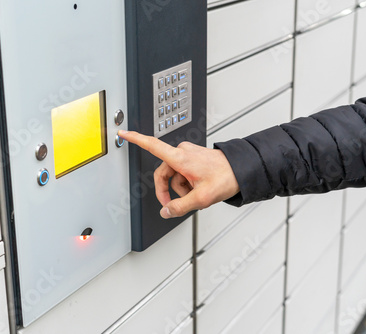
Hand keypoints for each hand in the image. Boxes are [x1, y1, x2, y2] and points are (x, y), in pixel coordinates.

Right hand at [118, 130, 239, 218]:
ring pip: (174, 177)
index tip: (123, 134)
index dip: (136, 139)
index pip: (152, 146)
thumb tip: (166, 211)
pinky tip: (199, 189)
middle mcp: (182, 153)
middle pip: (163, 174)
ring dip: (181, 190)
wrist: (242, 170)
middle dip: (168, 192)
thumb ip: (180, 206)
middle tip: (173, 206)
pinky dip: (187, 185)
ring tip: (197, 195)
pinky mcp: (194, 159)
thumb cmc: (225, 177)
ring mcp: (188, 155)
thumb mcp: (201, 198)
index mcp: (181, 158)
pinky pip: (182, 174)